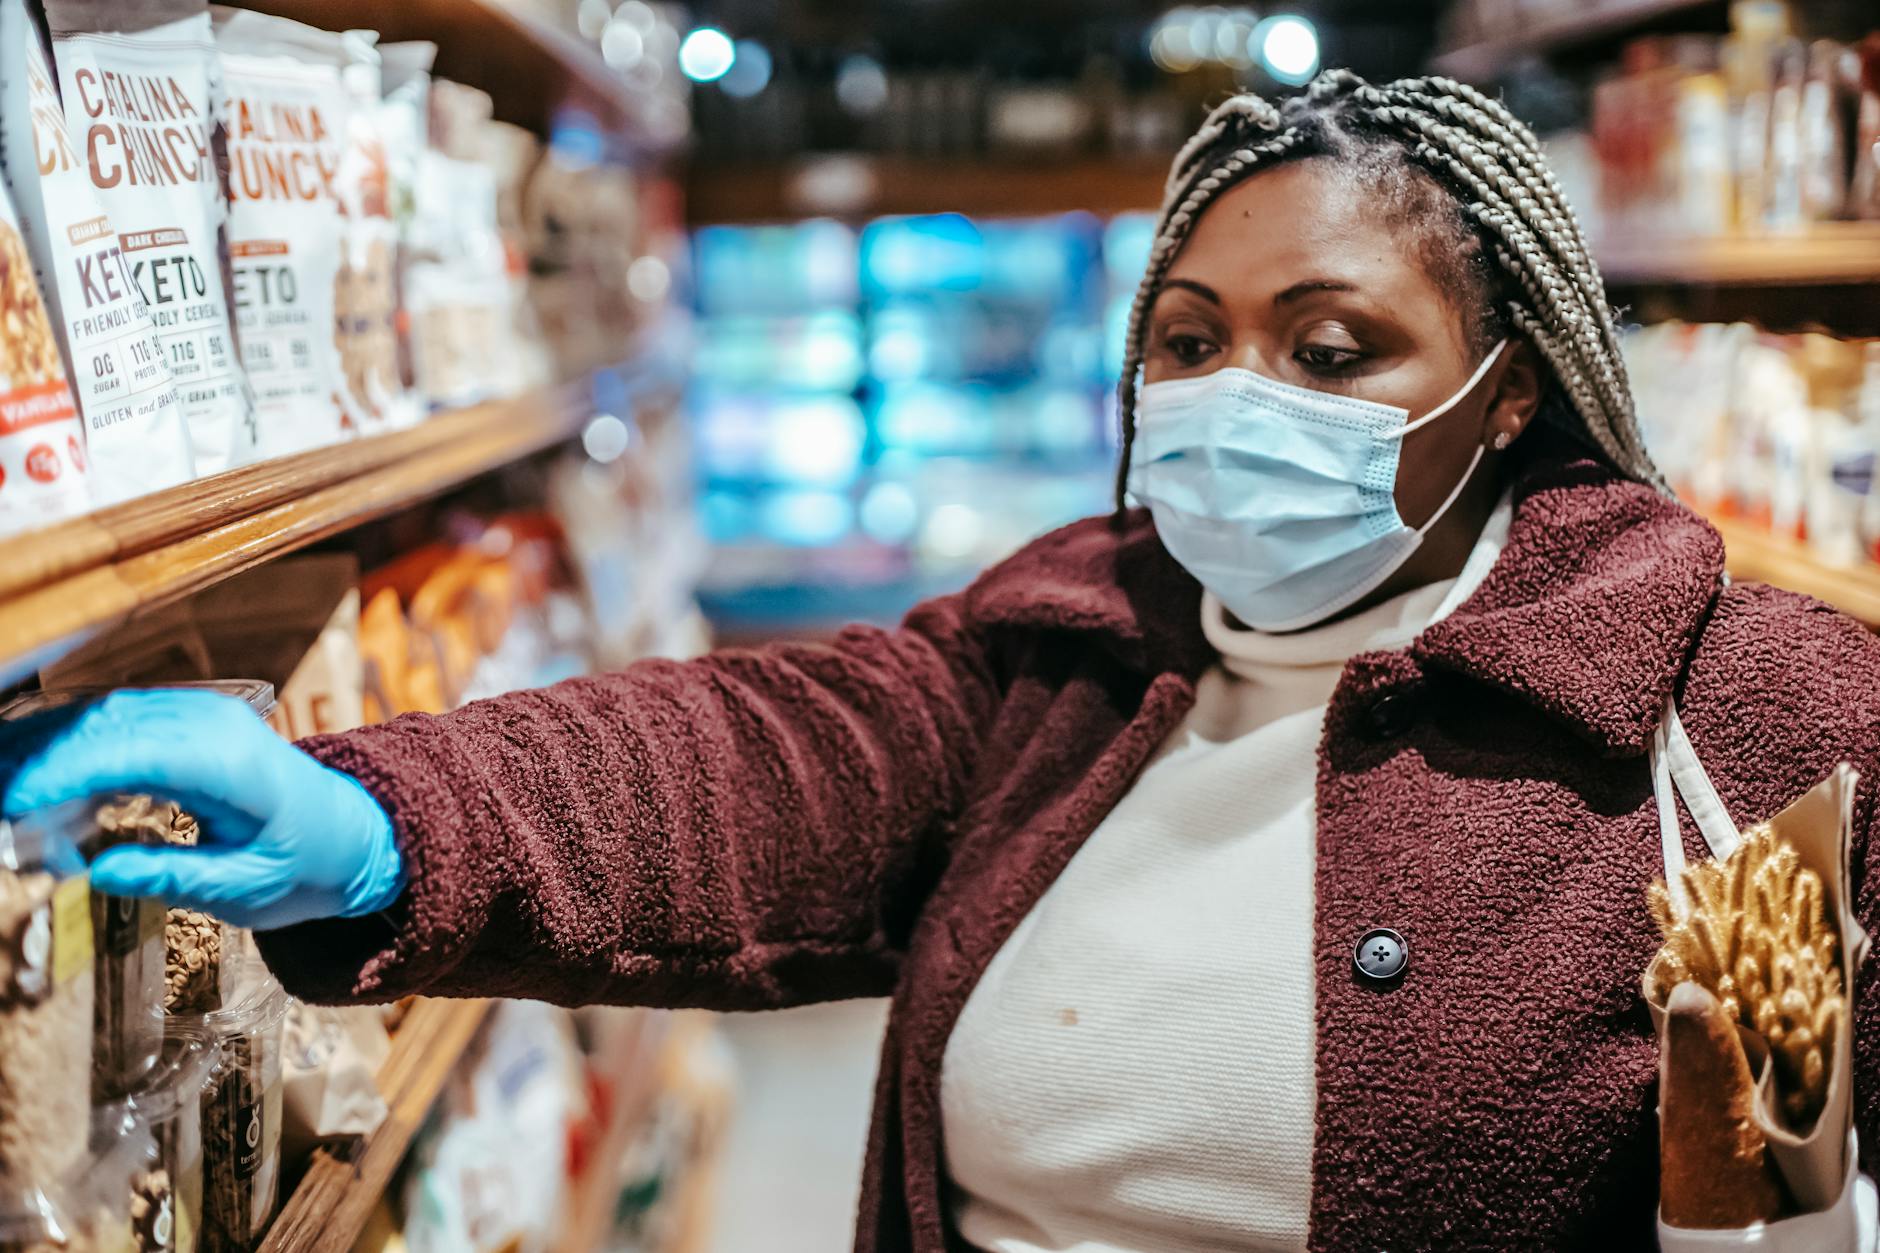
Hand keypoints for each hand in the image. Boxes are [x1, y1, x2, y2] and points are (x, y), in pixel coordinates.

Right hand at [3, 689, 403, 930]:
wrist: (352, 831)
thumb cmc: (305, 864)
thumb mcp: (248, 890)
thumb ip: (177, 878)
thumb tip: (98, 873)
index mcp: (233, 766)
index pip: (136, 752)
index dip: (68, 772)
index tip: (15, 804)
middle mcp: (215, 725)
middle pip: (108, 726)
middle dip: (43, 764)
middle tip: (4, 816)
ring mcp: (202, 714)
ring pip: (105, 718)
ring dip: (52, 754)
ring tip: (16, 806)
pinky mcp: (189, 720)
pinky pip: (118, 722)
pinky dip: (75, 750)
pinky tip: (45, 791)